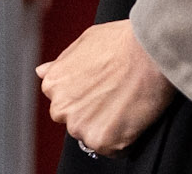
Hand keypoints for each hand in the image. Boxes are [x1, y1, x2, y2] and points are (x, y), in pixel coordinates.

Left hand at [37, 20, 173, 157]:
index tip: (98, 90)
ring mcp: (81, 127)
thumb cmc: (122, 44)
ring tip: (124, 104)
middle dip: (91, 113)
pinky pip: (112, 149)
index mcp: (54, 84)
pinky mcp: (103, 141)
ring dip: (106, 127)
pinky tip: (130, 116)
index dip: (84, 96)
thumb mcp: (84, 42)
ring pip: (91, 136)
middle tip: (113, 97)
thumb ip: (62, 63)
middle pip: (75, 121)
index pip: (62, 101)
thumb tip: (42, 71)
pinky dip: (122, 139)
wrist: (149, 53)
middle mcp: (62, 108)